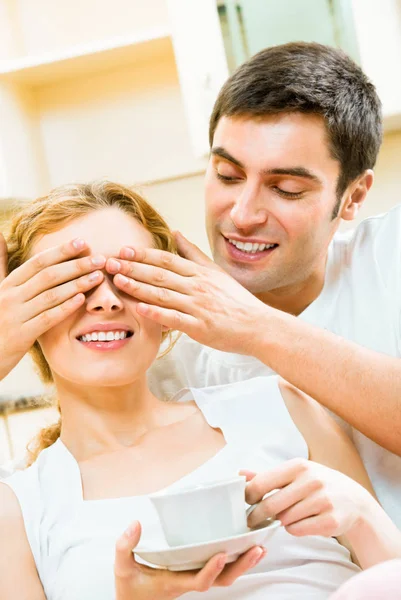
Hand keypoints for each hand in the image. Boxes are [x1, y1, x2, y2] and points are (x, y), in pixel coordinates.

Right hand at [0, 235, 105, 379]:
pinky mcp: (22, 335)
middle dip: (76, 265)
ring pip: (50, 295)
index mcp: (7, 284)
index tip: (82, 242)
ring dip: (77, 285)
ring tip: (98, 277)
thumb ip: (1, 264)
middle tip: (100, 259)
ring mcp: (16, 316)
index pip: (38, 262)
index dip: (61, 251)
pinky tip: (82, 300)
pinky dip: (65, 308)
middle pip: (48, 276)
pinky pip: (47, 318)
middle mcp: (10, 297)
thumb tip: (0, 235)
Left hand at [105, 232, 266, 354]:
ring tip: (117, 282)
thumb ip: (194, 254)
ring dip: (138, 287)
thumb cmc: (235, 300)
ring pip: (162, 294)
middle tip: (109, 263)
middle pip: (159, 274)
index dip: (143, 255)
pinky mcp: (200, 327)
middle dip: (132, 268)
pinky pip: (174, 318)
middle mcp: (197, 287)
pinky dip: (156, 313)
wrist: (258, 326)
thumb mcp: (216, 272)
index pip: (166, 260)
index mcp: (199, 273)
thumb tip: (176, 234)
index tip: (123, 251)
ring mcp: (198, 306)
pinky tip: (139, 309)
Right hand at [115, 521, 266, 599]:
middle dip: (241, 566)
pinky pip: (221, 570)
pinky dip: (236, 560)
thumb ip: (125, 547)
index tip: (222, 553)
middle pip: (222, 581)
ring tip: (260, 547)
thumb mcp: (122, 569)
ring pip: (225, 576)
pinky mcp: (196, 573)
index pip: (199, 581)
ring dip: (244, 563)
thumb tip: (135, 524)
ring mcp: (194, 579)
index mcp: (174, 582)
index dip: (212, 569)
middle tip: (256, 548)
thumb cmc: (130, 589)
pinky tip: (248, 547)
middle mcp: (189, 582)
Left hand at [242, 458, 372, 537]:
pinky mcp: (330, 521)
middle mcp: (311, 481)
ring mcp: (323, 501)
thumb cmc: (318, 484)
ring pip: (284, 519)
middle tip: (251, 520)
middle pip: (270, 505)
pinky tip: (301, 522)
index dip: (248, 496)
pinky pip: (298, 530)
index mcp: (299, 466)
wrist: (355, 500)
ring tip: (286, 516)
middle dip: (257, 516)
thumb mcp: (296, 473)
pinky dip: (294, 529)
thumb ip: (267, 475)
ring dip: (280, 521)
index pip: (262, 483)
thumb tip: (240, 473)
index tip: (244, 502)